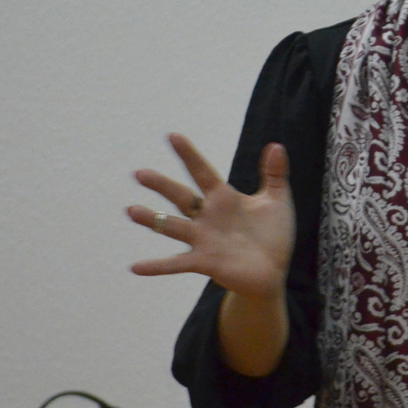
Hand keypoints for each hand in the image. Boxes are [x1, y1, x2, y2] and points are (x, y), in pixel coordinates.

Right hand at [127, 134, 294, 304]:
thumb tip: (277, 145)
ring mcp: (203, 239)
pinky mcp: (205, 262)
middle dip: (161, 185)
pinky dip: (157, 266)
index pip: (202, 172)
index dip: (189, 155)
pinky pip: (177, 264)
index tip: (172, 136)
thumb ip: (276, 173)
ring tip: (130, 211)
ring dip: (151, 220)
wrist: (274, 271)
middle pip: (180, 196)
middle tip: (139, 174)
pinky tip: (135, 267)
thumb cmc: (272, 235)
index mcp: (223, 198)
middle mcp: (207, 217)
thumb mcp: (277, 200)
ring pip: (173, 226)